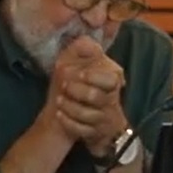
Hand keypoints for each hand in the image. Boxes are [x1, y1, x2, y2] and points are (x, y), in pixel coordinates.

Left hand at [44, 36, 129, 158]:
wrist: (88, 116)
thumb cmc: (85, 85)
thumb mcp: (84, 64)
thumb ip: (85, 49)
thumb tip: (86, 39)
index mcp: (113, 80)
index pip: (110, 79)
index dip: (93, 76)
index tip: (78, 73)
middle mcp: (112, 100)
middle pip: (96, 97)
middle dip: (76, 91)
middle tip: (63, 86)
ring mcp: (104, 119)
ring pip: (88, 115)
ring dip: (70, 107)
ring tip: (59, 100)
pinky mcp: (96, 134)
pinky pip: (82, 130)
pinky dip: (68, 122)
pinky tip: (59, 114)